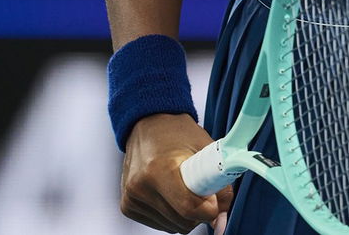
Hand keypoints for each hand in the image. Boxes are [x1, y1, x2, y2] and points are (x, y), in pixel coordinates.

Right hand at [120, 113, 235, 232]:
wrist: (148, 123)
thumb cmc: (177, 133)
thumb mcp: (205, 149)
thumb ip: (220, 183)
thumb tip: (221, 216)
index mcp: (159, 169)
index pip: (189, 208)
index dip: (209, 209)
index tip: (215, 200)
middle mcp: (141, 186)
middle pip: (182, 221)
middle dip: (199, 211)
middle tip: (201, 188)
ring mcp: (131, 198)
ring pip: (173, 227)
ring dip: (186, 215)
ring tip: (184, 188)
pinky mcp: (128, 206)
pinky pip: (161, 225)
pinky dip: (172, 215)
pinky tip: (171, 194)